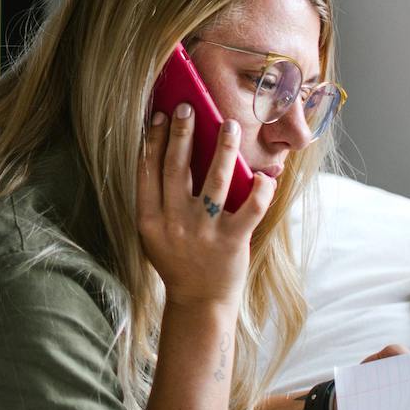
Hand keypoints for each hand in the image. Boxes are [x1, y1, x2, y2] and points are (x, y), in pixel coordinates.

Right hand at [135, 104, 277, 307]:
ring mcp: (204, 232)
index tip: (159, 115)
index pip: (148, 171)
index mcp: (150, 220)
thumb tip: (169, 153)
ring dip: (222, 149)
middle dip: (181, 134)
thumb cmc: (178, 262)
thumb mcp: (155, 234)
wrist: (199, 303)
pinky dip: (259, 191)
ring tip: (229, 125)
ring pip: (215, 181)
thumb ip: (158, 201)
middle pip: (177, 169)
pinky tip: (261, 174)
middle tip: (188, 106)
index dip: (153, 141)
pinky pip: (249, 209)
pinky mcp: (232, 242)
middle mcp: (175, 223)